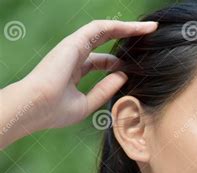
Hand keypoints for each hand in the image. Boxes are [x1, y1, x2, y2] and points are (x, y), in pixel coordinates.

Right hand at [0, 20, 157, 147]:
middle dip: (127, 37)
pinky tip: (138, 28)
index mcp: (75, 70)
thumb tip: (124, 76)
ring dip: (128, 27)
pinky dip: (120, 26)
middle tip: (150, 35)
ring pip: (106, 30)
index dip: (120, 63)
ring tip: (150, 28)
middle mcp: (75, 55)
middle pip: (106, 41)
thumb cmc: (55, 111)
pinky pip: (101, 28)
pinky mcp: (74, 42)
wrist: (35, 108)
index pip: (102, 62)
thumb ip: (105, 90)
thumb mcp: (87, 103)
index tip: (138, 66)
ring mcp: (74, 47)